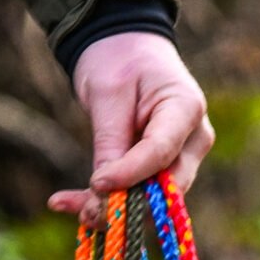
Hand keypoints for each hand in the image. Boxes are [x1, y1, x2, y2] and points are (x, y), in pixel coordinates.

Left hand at [49, 32, 210, 214]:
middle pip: (166, 188)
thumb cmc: (119, 59)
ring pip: (153, 199)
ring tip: (65, 204)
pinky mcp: (165, 169)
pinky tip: (70, 203)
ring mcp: (184, 157)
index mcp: (186, 109)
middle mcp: (194, 139)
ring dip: (111, 208)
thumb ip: (111, 141)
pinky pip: (141, 193)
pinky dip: (108, 200)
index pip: (161, 153)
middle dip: (125, 204)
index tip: (95, 185)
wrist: (125, 48)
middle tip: (81, 211)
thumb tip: (105, 192)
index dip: (130, 175)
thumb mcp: (108, 93)